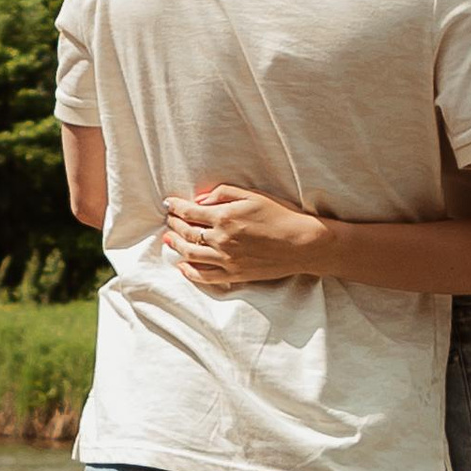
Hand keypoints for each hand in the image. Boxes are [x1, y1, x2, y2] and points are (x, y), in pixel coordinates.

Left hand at [162, 181, 322, 287]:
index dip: (176, 207)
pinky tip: (182, 265)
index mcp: (224, 217)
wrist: (302, 243)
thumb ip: (223, 193)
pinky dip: (189, 272)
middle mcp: (221, 239)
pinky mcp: (234, 274)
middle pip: (187, 233)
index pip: (190, 212)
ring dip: (176, 246)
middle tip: (169, 220)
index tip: (168, 204)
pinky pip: (204, 276)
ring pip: (190, 255)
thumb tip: (199, 200)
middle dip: (174, 225)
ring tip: (169, 239)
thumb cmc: (280, 214)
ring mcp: (226, 259)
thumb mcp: (252, 195)